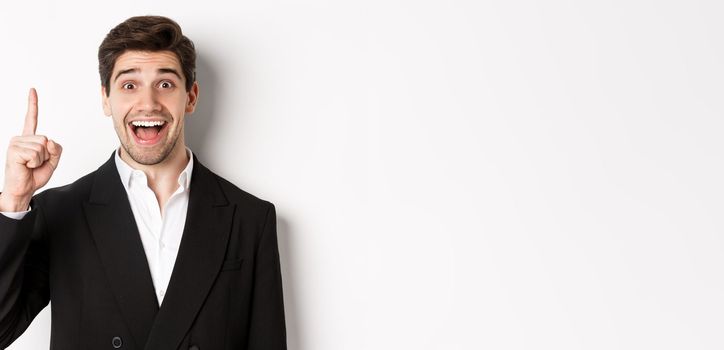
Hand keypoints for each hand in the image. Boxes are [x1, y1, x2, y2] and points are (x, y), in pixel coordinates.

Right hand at [0, 88, 61, 211]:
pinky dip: (35, 162)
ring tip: (30, 165)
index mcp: (29, 139)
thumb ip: (56, 149)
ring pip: (42, 146)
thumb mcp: (52, 162)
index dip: (32, 104)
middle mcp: (21, 138)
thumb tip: (48, 140)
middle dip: (46, 155)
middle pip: (46, 139)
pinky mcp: (13, 150)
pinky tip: (25, 166)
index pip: (32, 119)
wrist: (23, 189)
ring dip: (40, 159)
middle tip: (35, 164)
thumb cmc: (34, 176)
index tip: (32, 90)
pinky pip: (35, 153)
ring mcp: (15, 143)